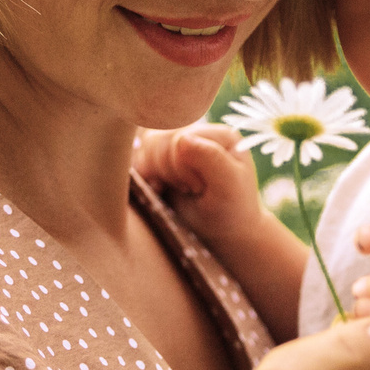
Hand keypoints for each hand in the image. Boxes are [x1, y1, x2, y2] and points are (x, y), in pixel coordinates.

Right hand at [132, 122, 266, 246]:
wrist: (220, 236)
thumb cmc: (230, 213)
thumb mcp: (229, 187)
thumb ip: (211, 158)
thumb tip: (182, 138)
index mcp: (218, 135)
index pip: (179, 138)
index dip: (181, 168)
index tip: (201, 189)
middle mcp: (198, 133)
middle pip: (158, 140)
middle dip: (167, 171)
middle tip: (189, 190)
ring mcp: (178, 144)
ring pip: (146, 146)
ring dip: (155, 173)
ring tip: (177, 189)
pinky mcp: (162, 158)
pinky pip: (138, 156)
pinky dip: (144, 175)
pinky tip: (160, 189)